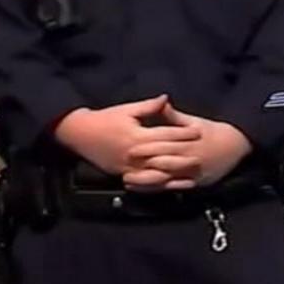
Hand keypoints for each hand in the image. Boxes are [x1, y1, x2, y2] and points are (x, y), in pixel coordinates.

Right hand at [54, 96, 202, 178]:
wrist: (80, 134)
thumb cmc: (105, 119)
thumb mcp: (126, 110)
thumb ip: (148, 107)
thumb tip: (166, 99)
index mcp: (137, 135)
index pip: (166, 134)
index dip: (183, 133)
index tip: (199, 131)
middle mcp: (135, 154)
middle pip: (165, 155)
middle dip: (185, 155)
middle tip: (203, 155)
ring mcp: (130, 168)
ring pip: (158, 173)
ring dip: (176, 174)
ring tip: (193, 173)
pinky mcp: (125, 175)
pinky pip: (147, 183)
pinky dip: (161, 185)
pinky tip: (173, 185)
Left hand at [126, 103, 252, 192]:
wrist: (236, 145)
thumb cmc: (212, 131)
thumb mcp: (194, 121)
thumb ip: (175, 116)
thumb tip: (162, 103)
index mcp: (188, 141)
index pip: (163, 145)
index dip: (146, 148)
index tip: (130, 149)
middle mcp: (190, 158)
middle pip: (163, 164)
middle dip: (143, 167)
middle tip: (124, 168)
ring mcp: (193, 173)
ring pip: (167, 179)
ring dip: (147, 181)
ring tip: (130, 181)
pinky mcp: (196, 183)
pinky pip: (175, 189)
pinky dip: (159, 190)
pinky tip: (147, 189)